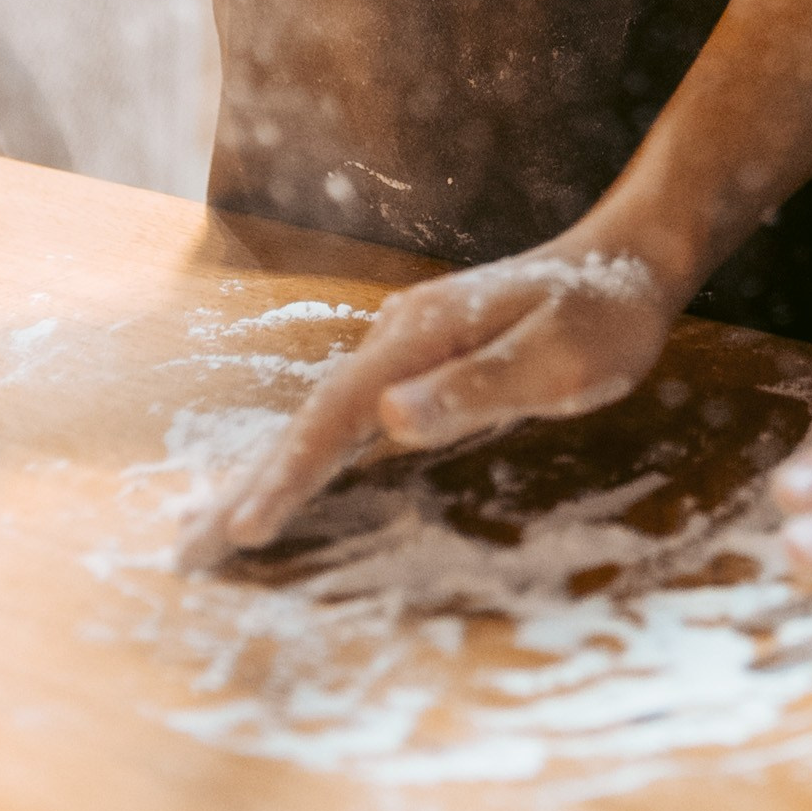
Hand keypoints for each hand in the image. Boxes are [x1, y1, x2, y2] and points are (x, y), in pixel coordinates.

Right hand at [179, 236, 682, 567]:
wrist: (629, 258)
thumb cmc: (605, 313)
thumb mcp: (561, 357)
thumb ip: (478, 387)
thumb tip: (389, 418)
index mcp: (422, 334)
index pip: (337, 413)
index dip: (289, 473)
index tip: (243, 529)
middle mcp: (398, 339)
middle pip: (308, 418)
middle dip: (245, 484)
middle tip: (182, 552)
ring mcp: (404, 351)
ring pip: (320, 421)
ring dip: (264, 476)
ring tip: (205, 533)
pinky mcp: (420, 367)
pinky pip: (348, 421)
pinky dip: (306, 460)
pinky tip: (285, 487)